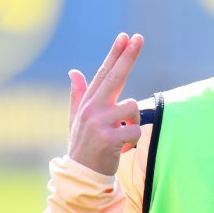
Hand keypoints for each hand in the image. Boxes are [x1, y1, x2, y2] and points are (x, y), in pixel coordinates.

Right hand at [67, 33, 143, 175]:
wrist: (81, 175)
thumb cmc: (84, 145)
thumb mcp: (77, 119)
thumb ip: (78, 95)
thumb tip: (74, 72)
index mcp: (89, 103)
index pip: (104, 73)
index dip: (115, 54)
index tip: (125, 36)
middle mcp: (92, 109)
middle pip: (115, 77)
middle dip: (128, 56)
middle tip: (139, 37)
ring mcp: (99, 123)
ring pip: (132, 108)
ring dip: (133, 123)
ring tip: (122, 136)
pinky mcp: (109, 139)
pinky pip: (135, 131)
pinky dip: (133, 141)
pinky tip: (123, 149)